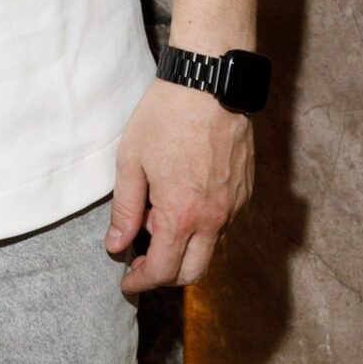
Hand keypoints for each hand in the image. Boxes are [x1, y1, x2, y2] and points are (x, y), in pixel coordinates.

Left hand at [104, 76, 253, 294]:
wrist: (208, 82)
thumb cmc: (165, 116)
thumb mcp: (131, 160)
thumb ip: (125, 209)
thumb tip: (117, 244)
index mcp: (182, 214)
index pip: (164, 271)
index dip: (142, 282)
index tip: (127, 281)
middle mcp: (215, 218)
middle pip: (193, 272)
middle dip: (165, 276)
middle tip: (143, 261)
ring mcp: (235, 205)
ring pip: (210, 247)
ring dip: (185, 246)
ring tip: (159, 213)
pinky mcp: (245, 190)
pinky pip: (224, 223)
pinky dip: (202, 224)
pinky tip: (183, 198)